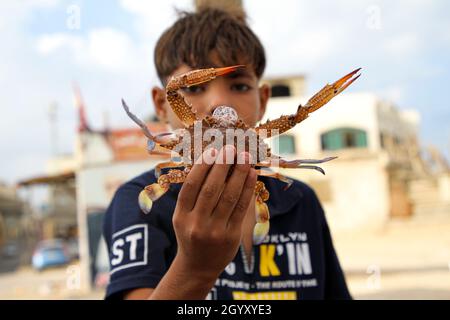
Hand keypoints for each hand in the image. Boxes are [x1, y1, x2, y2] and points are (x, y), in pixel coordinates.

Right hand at [172, 145, 255, 280]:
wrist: (198, 267)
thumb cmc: (191, 234)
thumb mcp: (183, 217)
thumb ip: (193, 196)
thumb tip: (211, 163)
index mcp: (181, 216)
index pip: (191, 186)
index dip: (202, 166)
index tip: (213, 149)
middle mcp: (196, 224)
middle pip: (211, 189)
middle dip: (222, 165)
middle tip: (231, 147)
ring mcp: (215, 231)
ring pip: (229, 197)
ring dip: (238, 174)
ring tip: (244, 156)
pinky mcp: (231, 236)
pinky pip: (241, 208)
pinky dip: (247, 189)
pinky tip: (251, 174)